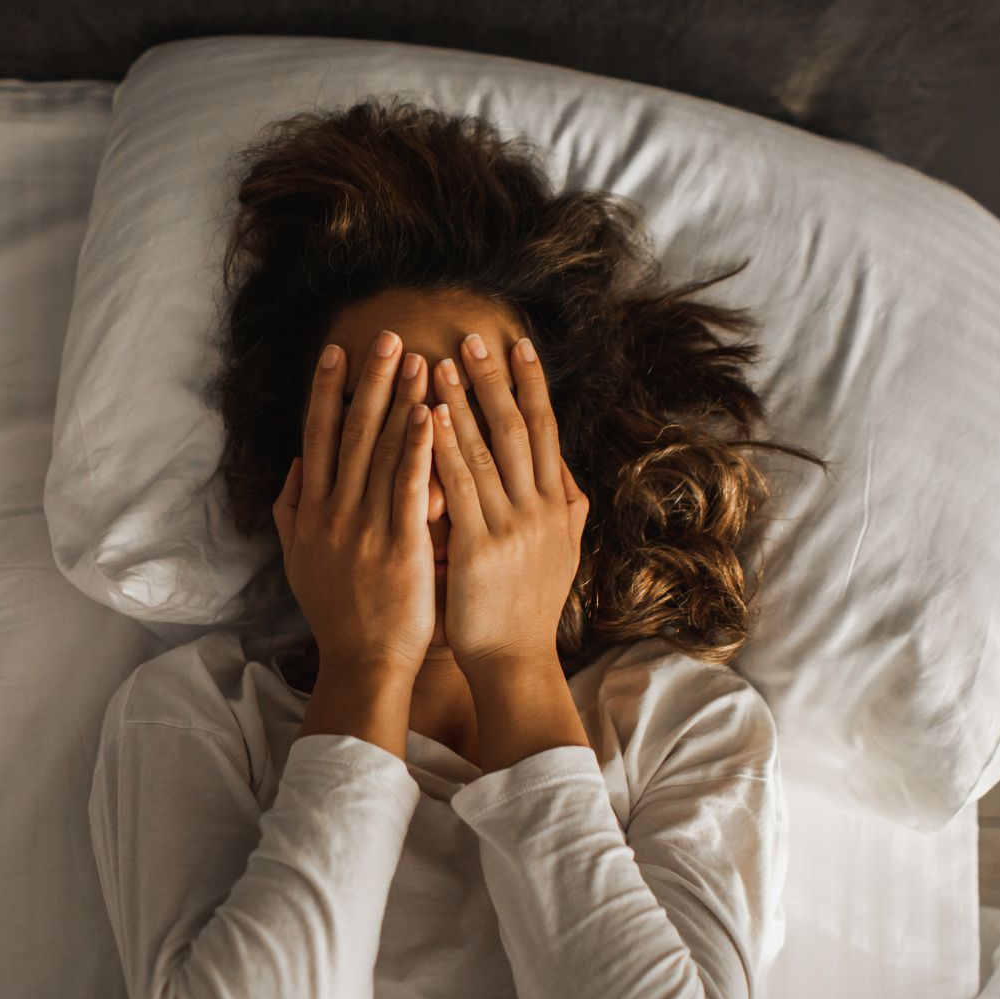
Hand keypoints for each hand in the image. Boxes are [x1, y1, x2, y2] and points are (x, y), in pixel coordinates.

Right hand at [273, 330, 436, 674]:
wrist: (363, 662)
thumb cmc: (337, 614)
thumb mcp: (299, 560)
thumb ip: (292, 511)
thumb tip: (295, 467)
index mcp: (312, 512)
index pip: (317, 437)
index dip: (325, 391)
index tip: (337, 352)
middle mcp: (334, 512)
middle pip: (349, 432)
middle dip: (369, 381)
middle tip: (386, 336)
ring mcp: (366, 527)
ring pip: (381, 451)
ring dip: (400, 400)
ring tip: (418, 359)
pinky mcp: (400, 546)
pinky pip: (409, 487)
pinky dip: (418, 448)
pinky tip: (430, 414)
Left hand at [428, 334, 590, 674]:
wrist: (515, 662)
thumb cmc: (528, 610)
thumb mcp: (562, 555)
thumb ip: (566, 512)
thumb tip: (569, 477)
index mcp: (556, 505)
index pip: (546, 431)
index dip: (533, 386)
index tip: (519, 345)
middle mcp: (540, 508)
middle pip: (519, 428)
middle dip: (496, 379)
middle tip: (475, 336)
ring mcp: (512, 526)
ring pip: (488, 450)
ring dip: (464, 402)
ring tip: (441, 362)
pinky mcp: (481, 548)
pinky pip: (461, 487)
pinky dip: (447, 448)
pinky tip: (431, 417)